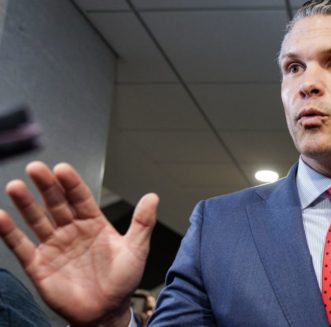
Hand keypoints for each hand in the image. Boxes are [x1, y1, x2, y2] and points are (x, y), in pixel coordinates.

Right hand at [0, 161, 158, 325]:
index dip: (71, 183)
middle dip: (46, 186)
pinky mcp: (39, 264)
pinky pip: (22, 246)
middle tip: (36, 169)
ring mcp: (54, 246)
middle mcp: (71, 230)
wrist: (106, 312)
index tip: (62, 169)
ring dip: (26, 204)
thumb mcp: (136, 249)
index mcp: (94, 223)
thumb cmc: (123, 280)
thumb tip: (153, 197)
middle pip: (56, 203)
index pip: (80, 198)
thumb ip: (142, 222)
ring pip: (37, 220)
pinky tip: (1, 217)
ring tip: (15, 186)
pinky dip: (9, 232)